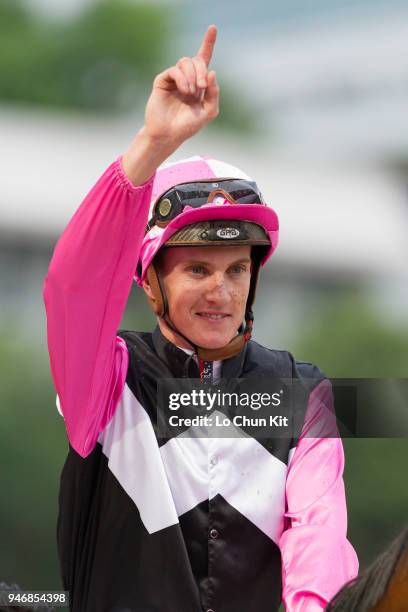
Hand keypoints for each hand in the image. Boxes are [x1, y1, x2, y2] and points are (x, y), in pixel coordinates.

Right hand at [144, 25, 218, 145]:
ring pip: (185, 62)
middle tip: (201, 87)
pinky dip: (183, 79)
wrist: (169, 135)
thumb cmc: (187, 125)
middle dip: (202, 71)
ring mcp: (174, 78)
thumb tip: (212, 71)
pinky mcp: (162, 81)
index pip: (204, 59)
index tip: (213, 28)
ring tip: (191, 93)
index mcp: (198, 83)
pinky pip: (175, 70)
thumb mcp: (208, 112)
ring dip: (193, 75)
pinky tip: (185, 91)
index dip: (208, 43)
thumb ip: (214, 93)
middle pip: (197, 60)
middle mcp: (186, 78)